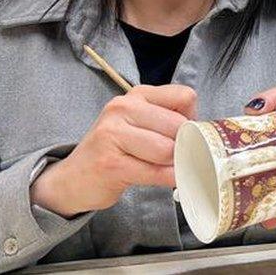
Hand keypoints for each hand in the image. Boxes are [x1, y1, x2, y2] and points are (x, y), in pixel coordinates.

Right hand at [30, 84, 196, 217]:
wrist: (73, 178)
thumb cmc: (114, 151)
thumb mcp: (138, 124)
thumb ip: (167, 120)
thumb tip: (202, 131)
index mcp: (136, 95)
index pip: (184, 97)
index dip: (192, 119)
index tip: (184, 135)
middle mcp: (123, 108)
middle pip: (178, 125)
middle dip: (185, 145)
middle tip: (178, 157)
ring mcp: (113, 134)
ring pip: (167, 149)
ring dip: (174, 164)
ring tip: (165, 168)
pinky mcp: (111, 163)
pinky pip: (156, 172)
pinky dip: (168, 179)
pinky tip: (166, 180)